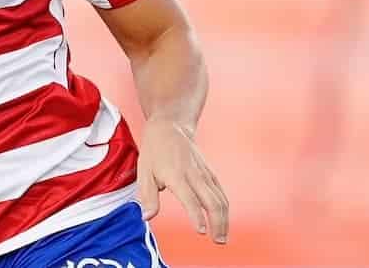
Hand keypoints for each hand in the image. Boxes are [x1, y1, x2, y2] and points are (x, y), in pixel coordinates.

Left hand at [136, 118, 228, 243]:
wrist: (169, 127)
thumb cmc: (154, 151)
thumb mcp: (144, 171)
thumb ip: (147, 196)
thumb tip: (146, 217)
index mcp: (176, 175)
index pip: (190, 199)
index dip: (196, 215)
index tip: (201, 231)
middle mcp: (194, 174)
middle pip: (212, 201)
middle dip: (218, 222)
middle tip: (217, 241)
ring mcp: (205, 173)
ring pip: (220, 198)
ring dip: (224, 219)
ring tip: (222, 237)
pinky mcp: (210, 173)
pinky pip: (221, 193)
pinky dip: (224, 209)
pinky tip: (223, 222)